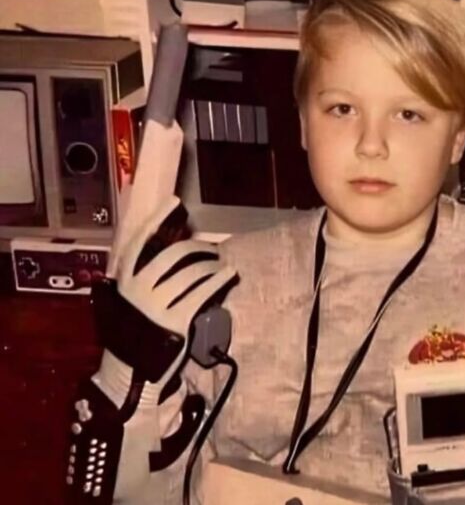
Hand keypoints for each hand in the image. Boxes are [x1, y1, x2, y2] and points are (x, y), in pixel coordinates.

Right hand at [96, 196, 238, 402]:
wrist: (130, 373)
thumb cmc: (131, 332)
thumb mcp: (126, 300)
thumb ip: (140, 276)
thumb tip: (168, 247)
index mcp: (125, 280)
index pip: (140, 242)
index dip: (157, 219)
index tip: (174, 203)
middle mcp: (140, 289)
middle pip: (174, 255)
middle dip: (197, 247)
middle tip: (210, 249)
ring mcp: (158, 305)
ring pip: (192, 272)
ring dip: (211, 263)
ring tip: (220, 264)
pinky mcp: (177, 321)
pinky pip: (203, 292)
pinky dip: (219, 279)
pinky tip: (229, 274)